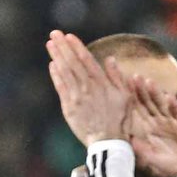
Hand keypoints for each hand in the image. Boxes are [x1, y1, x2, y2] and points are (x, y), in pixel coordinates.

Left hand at [46, 30, 129, 144]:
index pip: (87, 60)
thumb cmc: (121, 122)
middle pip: (73, 63)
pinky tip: (52, 65)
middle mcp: (88, 88)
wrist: (108, 142)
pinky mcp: (69, 107)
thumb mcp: (126, 99)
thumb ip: (118, 78)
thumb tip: (110, 60)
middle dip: (63, 47)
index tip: (69, 36)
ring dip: (57, 56)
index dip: (77, 47)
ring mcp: (77, 97)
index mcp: (102, 84)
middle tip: (55, 33)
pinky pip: (60, 87)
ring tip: (50, 44)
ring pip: (64, 72)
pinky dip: (56, 75)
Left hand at [128, 76, 176, 176]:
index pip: (138, 110)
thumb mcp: (156, 161)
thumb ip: (144, 151)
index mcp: (149, 128)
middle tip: (134, 77)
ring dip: (156, 94)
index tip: (122, 87)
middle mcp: (159, 122)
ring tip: (149, 82)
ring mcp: (172, 122)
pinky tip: (169, 99)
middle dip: (142, 91)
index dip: (131, 99)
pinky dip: (175, 106)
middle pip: (149, 103)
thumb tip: (130, 140)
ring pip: (162, 105)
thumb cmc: (174, 165)